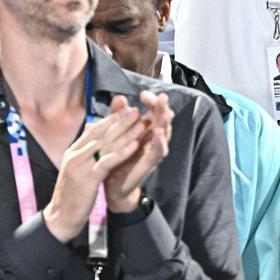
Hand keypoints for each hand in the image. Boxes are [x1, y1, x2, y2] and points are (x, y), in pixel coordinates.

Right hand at [43, 102, 146, 242]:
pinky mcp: (87, 179)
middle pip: (101, 133)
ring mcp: (80, 166)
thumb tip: (91, 130)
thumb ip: (85, 150)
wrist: (61, 216)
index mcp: (73, 150)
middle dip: (120, 121)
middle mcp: (75, 154)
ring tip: (140, 124)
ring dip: (126, 133)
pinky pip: (107, 162)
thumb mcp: (76, 168)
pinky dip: (122, 152)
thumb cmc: (72, 193)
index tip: (126, 110)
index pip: (95, 129)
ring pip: (105, 144)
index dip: (112, 119)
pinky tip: (134, 146)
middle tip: (135, 111)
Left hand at [103, 91, 172, 212]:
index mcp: (145, 128)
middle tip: (162, 97)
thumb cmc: (116, 156)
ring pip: (165, 134)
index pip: (153, 110)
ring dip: (166, 123)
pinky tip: (158, 133)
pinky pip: (158, 152)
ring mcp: (153, 150)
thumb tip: (119, 97)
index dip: (151, 101)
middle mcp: (153, 137)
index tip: (144, 94)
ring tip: (166, 112)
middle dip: (162, 107)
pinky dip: (160, 142)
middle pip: (162, 118)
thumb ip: (117, 115)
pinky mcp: (150, 163)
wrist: (112, 185)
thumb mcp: (115, 132)